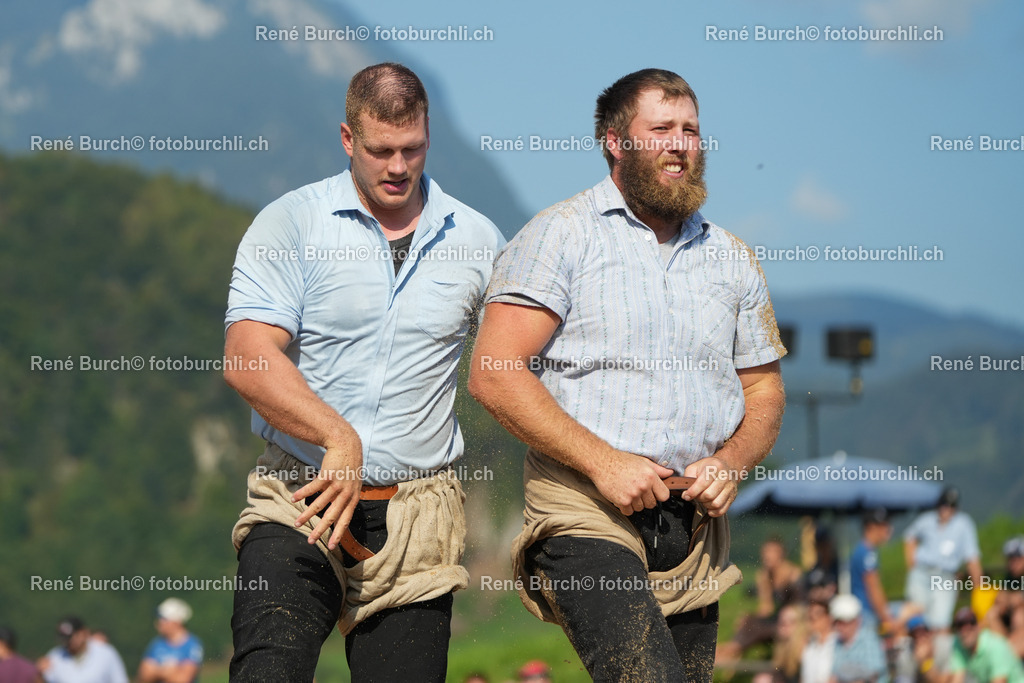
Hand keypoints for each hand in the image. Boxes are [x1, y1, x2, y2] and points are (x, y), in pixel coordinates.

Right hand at [292, 434, 362, 549]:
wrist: (347, 445)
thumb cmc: (349, 466)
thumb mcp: (353, 484)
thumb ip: (346, 498)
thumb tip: (338, 511)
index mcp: (353, 498)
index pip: (345, 520)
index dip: (338, 533)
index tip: (332, 546)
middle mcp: (346, 493)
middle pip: (331, 516)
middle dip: (320, 530)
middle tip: (310, 541)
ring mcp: (337, 485)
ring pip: (319, 504)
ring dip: (306, 515)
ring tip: (296, 523)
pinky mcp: (327, 475)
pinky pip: (313, 488)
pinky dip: (302, 494)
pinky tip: (293, 499)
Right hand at [590, 450, 672, 515]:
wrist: (602, 462)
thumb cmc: (621, 460)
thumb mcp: (642, 461)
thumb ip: (658, 469)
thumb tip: (670, 473)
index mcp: (650, 476)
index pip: (664, 496)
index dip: (658, 495)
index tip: (652, 493)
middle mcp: (643, 486)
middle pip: (652, 504)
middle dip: (645, 500)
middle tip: (636, 491)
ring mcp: (633, 495)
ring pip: (640, 509)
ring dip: (634, 504)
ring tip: (627, 492)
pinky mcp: (622, 501)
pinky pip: (629, 512)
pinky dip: (625, 508)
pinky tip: (621, 496)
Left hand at [681, 456, 737, 516]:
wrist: (727, 465)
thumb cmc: (709, 467)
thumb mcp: (695, 466)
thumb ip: (688, 477)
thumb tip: (686, 493)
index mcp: (714, 468)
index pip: (702, 483)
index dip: (692, 492)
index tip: (686, 496)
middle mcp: (724, 477)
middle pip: (709, 495)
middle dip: (699, 498)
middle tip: (696, 496)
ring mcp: (730, 488)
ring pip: (716, 504)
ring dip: (706, 505)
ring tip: (703, 500)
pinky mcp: (732, 496)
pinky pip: (722, 510)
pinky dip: (713, 512)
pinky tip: (709, 507)